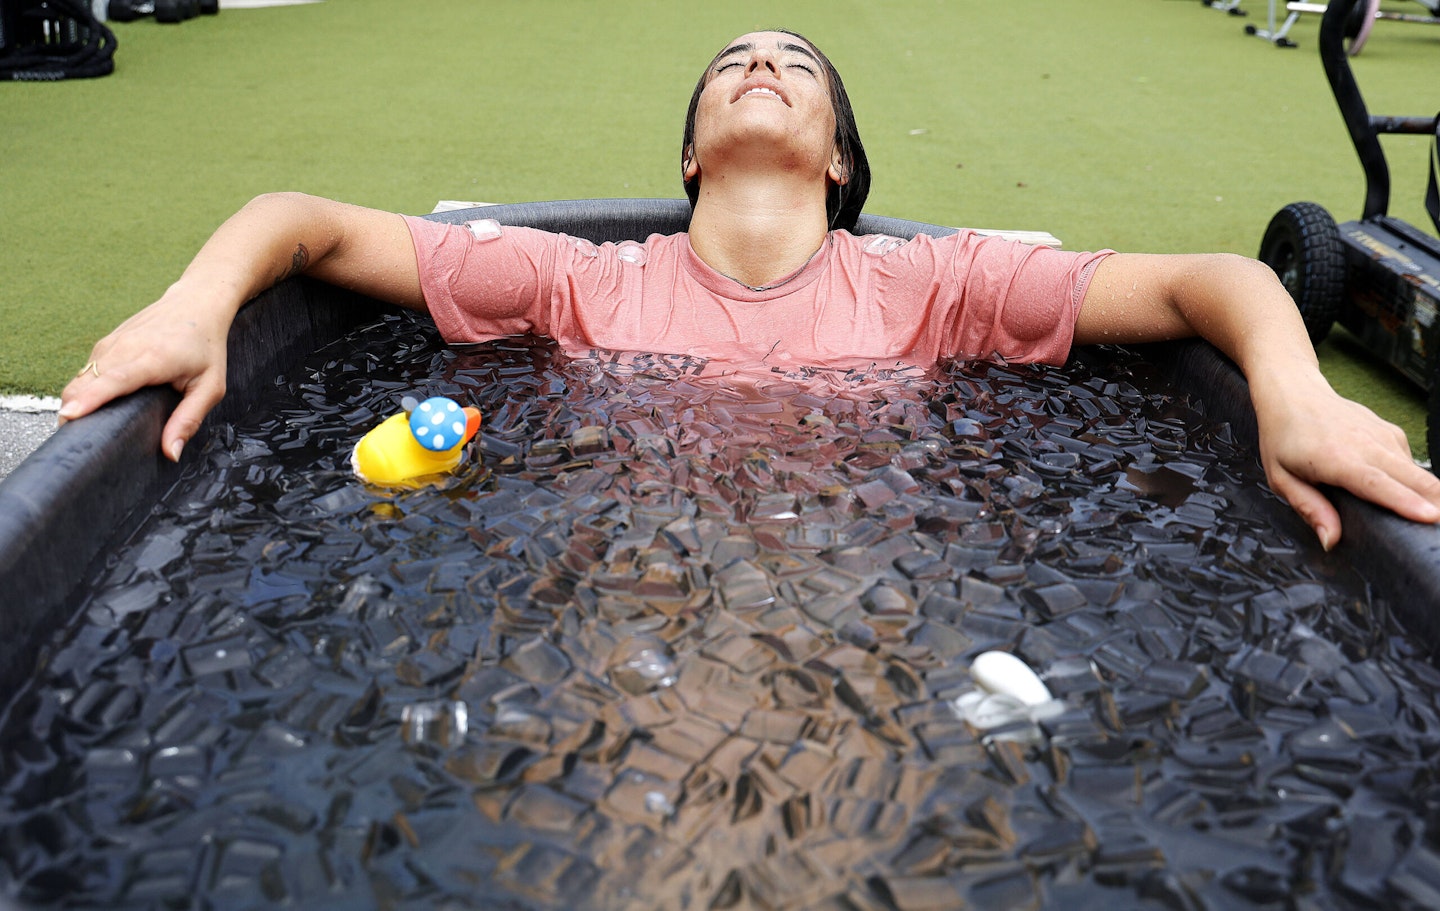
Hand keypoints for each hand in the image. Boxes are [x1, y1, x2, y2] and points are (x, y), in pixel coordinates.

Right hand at [58, 283, 232, 461]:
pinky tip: (93, 405)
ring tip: (82, 428)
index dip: (90, 399)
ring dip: (75, 402)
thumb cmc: (206, 347)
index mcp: (153, 358)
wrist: (196, 304)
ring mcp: (111, 343)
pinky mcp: (105, 344)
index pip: (114, 380)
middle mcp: (125, 348)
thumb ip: (189, 419)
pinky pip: (85, 371)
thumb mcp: (210, 387)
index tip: (69, 416)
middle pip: (85, 383)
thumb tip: (170, 453)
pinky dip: (83, 390)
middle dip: (74, 411)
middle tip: (77, 440)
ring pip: (80, 378)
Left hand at [1252, 371, 1439, 548]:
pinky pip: (1411, 463)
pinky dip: (1416, 482)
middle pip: (1413, 478)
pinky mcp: (1392, 434)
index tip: (1428, 517)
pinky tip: (1409, 495)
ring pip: (1419, 471)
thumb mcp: (1282, 478)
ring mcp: (1383, 436)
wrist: (1293, 394)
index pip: (1377, 484)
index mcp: (1336, 458)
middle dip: (1435, 503)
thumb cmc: (1284, 437)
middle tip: (1438, 530)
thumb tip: (1330, 539)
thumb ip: (1309, 508)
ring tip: (1432, 519)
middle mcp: (1366, 444)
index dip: (1405, 502)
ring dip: (1430, 496)